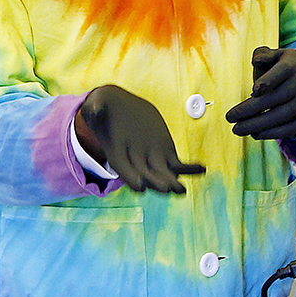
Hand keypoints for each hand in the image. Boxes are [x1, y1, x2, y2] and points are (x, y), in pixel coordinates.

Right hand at [75, 85, 206, 194]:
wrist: (118, 108)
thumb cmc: (104, 109)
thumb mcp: (96, 106)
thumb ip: (95, 109)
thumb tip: (94, 108)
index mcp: (117, 154)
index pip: (124, 170)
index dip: (131, 178)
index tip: (140, 186)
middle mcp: (135, 161)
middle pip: (146, 176)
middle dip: (156, 183)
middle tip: (166, 189)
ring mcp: (152, 158)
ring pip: (164, 175)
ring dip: (173, 183)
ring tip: (181, 190)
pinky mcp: (166, 153)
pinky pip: (179, 165)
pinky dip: (189, 168)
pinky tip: (201, 169)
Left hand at [225, 47, 295, 139]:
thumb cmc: (284, 66)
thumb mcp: (276, 55)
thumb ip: (263, 55)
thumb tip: (256, 61)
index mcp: (293, 64)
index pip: (280, 72)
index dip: (267, 81)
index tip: (253, 90)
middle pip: (276, 98)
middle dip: (251, 110)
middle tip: (230, 118)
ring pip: (282, 116)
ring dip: (257, 125)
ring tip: (238, 129)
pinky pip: (290, 129)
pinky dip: (272, 133)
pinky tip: (255, 133)